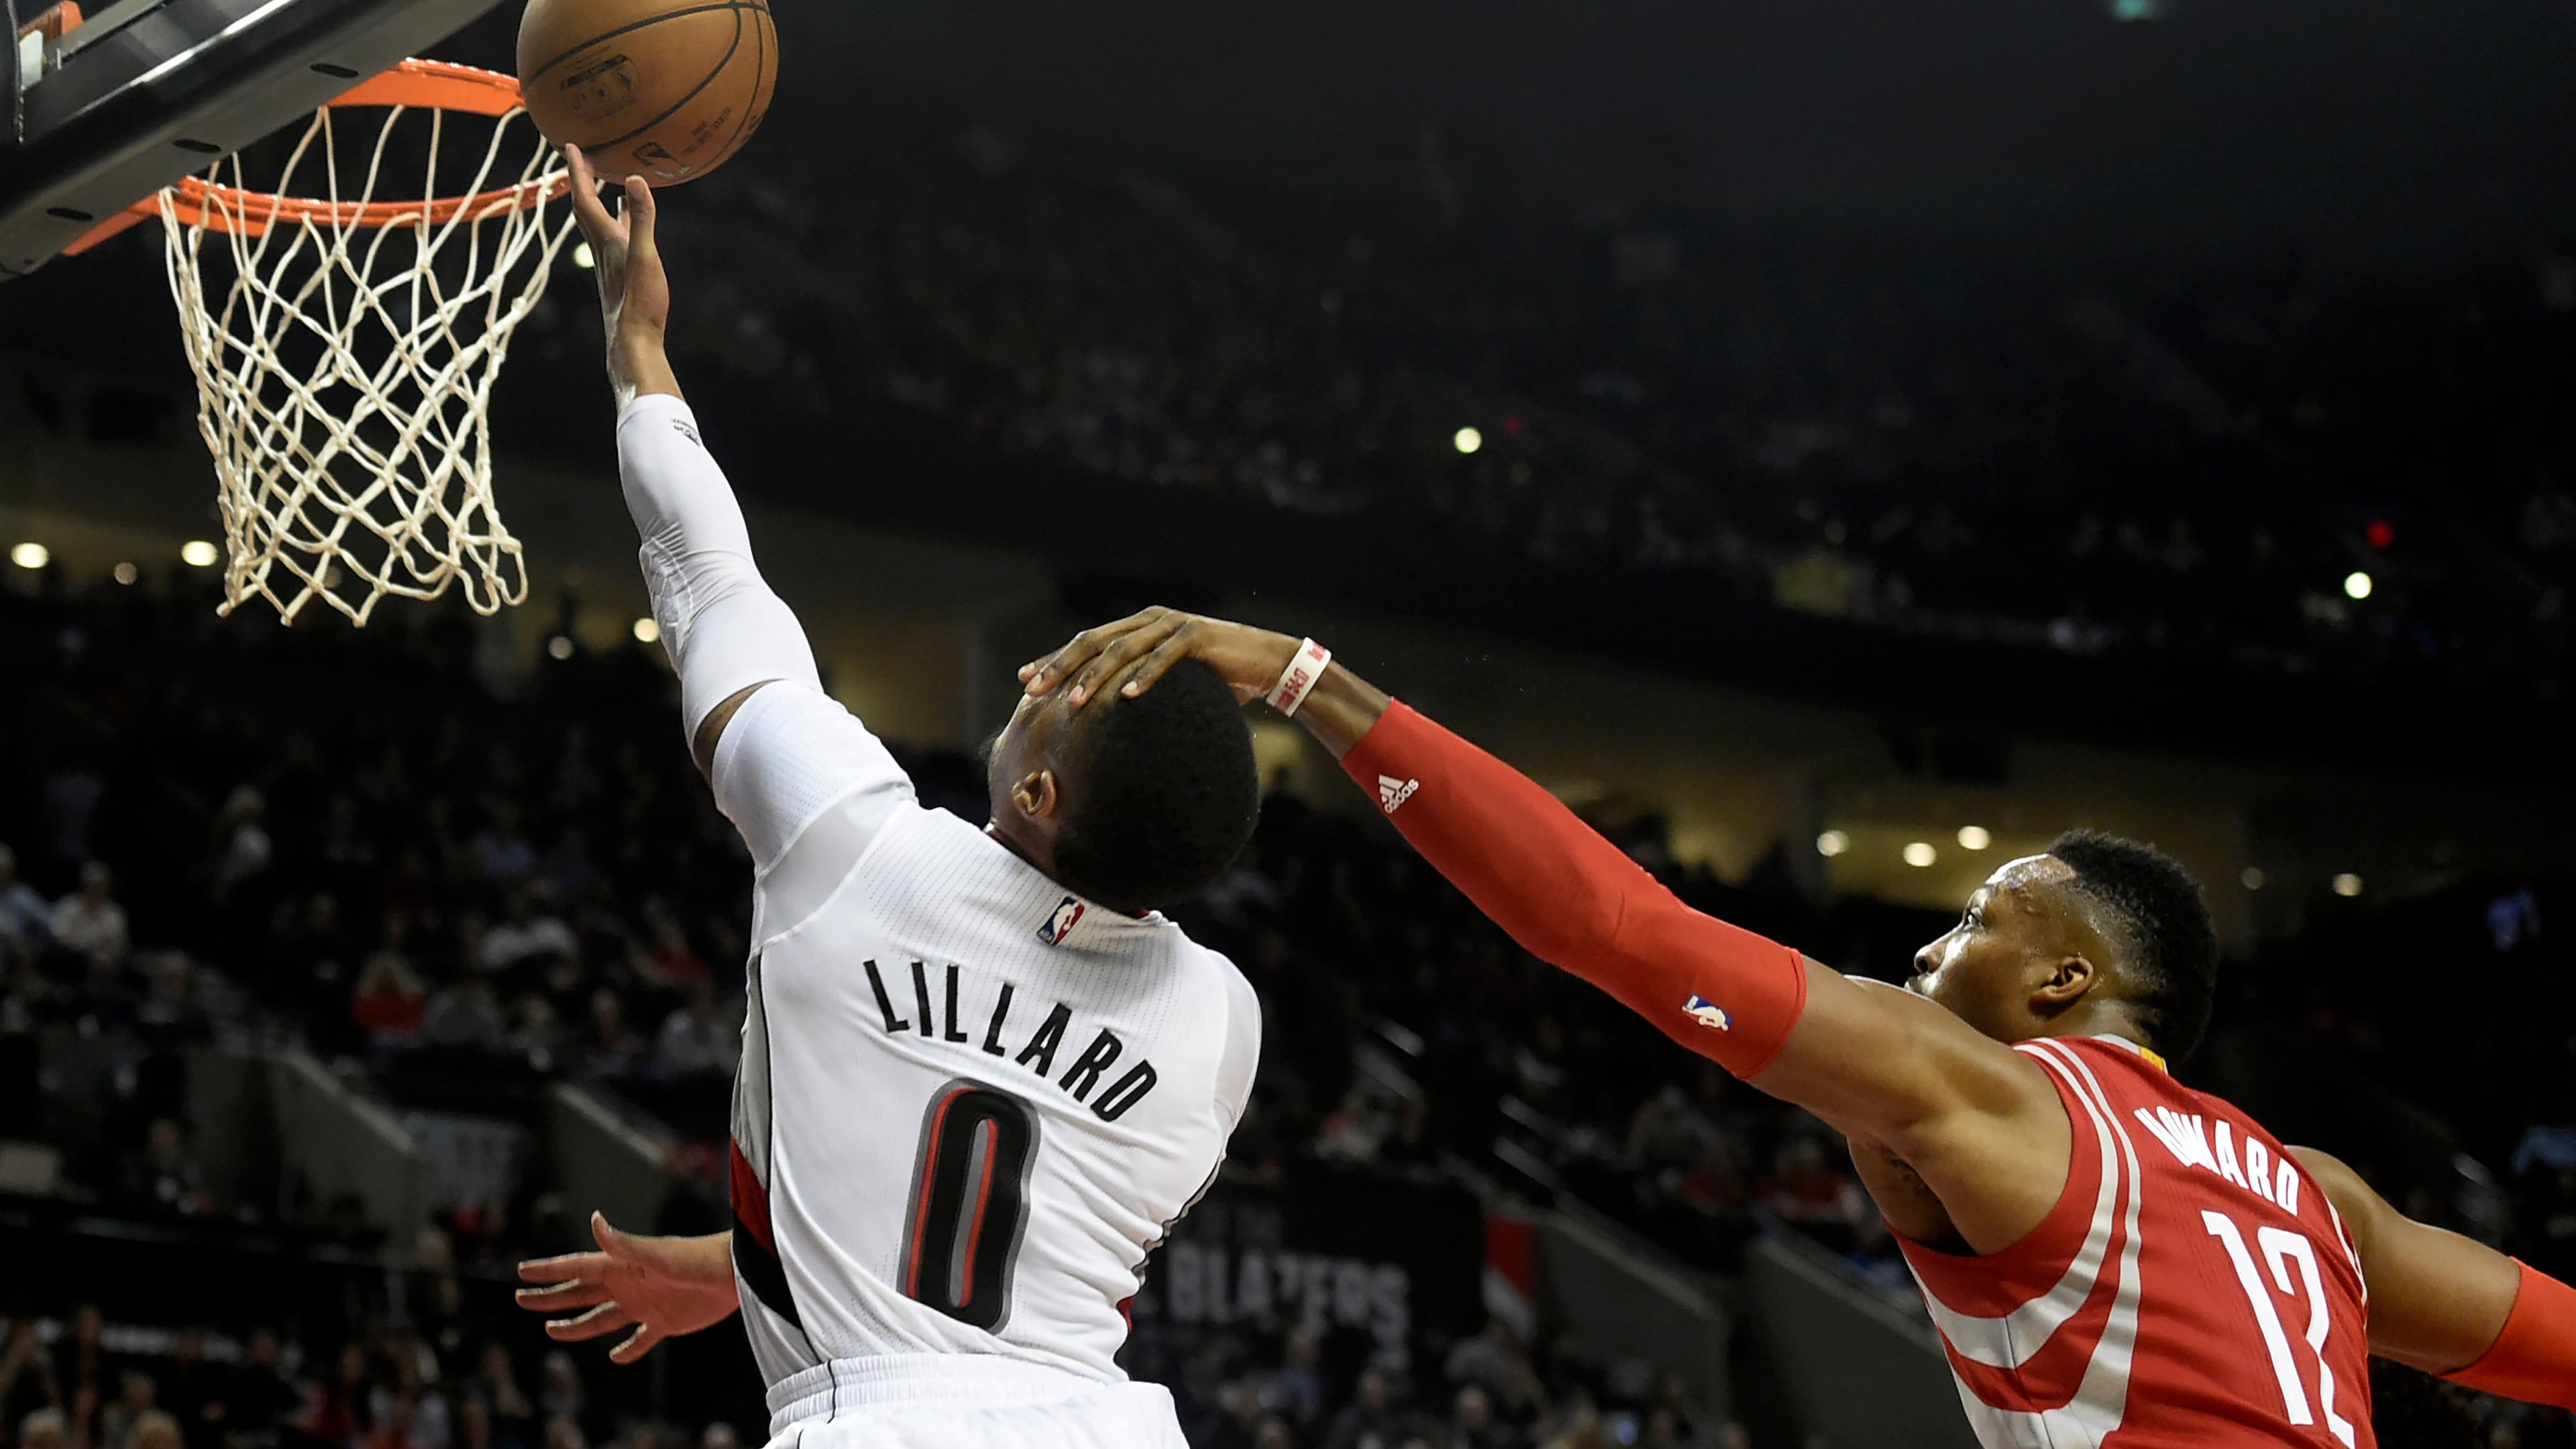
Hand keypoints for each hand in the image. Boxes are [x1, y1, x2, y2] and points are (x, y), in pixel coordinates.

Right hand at [514, 1212, 737, 1364]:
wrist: (736, 1274)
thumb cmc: (698, 1258)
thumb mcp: (656, 1253)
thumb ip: (623, 1243)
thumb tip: (595, 1219)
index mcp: (622, 1266)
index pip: (576, 1268)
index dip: (549, 1270)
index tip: (522, 1271)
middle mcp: (628, 1285)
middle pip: (580, 1294)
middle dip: (551, 1297)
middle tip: (522, 1298)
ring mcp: (645, 1305)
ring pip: (601, 1319)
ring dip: (577, 1326)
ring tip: (553, 1329)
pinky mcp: (665, 1324)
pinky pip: (639, 1341)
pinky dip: (627, 1350)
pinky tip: (615, 1356)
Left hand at [562, 145, 679, 402]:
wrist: (633, 343)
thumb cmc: (639, 302)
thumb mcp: (645, 255)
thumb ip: (641, 218)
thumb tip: (634, 180)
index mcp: (605, 239)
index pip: (584, 197)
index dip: (577, 171)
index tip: (569, 146)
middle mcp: (602, 248)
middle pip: (584, 208)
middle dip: (580, 181)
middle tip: (580, 159)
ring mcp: (610, 263)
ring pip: (598, 223)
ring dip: (598, 200)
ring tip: (604, 183)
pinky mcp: (620, 275)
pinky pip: (614, 237)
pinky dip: (617, 221)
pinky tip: (627, 224)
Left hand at [1019, 608, 1300, 708]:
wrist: (1265, 662)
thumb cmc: (1215, 678)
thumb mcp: (1170, 681)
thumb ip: (1139, 685)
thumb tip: (1106, 716)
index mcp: (1138, 627)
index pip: (1087, 643)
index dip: (1055, 660)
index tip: (1025, 680)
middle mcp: (1150, 620)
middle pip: (1095, 641)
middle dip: (1062, 666)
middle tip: (1034, 690)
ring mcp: (1173, 625)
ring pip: (1124, 649)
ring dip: (1097, 677)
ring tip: (1075, 702)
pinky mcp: (1197, 637)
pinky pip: (1166, 657)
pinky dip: (1146, 677)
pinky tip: (1128, 696)